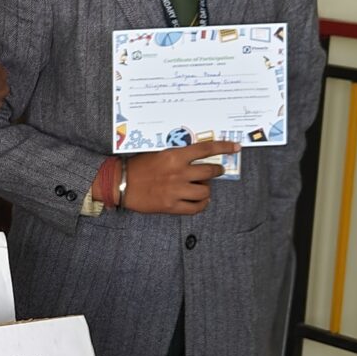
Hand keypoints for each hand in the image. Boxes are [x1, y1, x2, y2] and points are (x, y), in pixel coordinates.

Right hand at [117, 142, 236, 215]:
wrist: (121, 183)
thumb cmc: (138, 166)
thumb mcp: (158, 153)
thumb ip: (177, 155)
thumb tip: (196, 157)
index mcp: (174, 156)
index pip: (206, 150)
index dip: (223, 148)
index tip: (235, 147)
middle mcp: (178, 173)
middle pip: (209, 172)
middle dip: (217, 171)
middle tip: (217, 171)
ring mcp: (176, 191)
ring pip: (205, 192)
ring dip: (206, 189)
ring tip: (201, 188)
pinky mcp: (171, 206)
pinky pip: (195, 208)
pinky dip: (201, 205)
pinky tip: (198, 201)